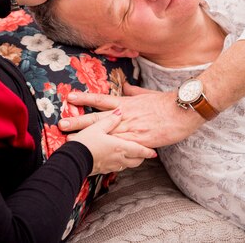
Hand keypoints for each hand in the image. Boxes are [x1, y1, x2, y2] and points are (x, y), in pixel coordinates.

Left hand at [59, 83, 204, 147]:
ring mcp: (131, 128)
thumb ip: (134, 91)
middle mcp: (124, 115)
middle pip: (97, 118)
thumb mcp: (147, 93)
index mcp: (125, 103)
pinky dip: (110, 152)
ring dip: (89, 139)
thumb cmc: (166, 102)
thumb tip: (125, 86)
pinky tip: (98, 158)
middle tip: (61, 124)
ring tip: (73, 143)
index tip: (69, 97)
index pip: (100, 99)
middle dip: (78, 122)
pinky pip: (122, 147)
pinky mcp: (140, 140)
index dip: (84, 98)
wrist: (183, 111)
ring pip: (105, 134)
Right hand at [67, 109, 154, 174]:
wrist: (73, 160)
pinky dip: (121, 164)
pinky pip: (117, 168)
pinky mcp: (104, 170)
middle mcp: (119, 158)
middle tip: (144, 153)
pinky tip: (116, 159)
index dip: (148, 151)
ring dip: (132, 161)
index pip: (140, 150)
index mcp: (120, 146)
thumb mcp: (97, 127)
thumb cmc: (86, 143)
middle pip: (136, 160)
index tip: (154, 152)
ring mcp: (112, 165)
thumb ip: (110, 120)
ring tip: (132, 156)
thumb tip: (119, 112)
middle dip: (141, 157)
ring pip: (128, 165)